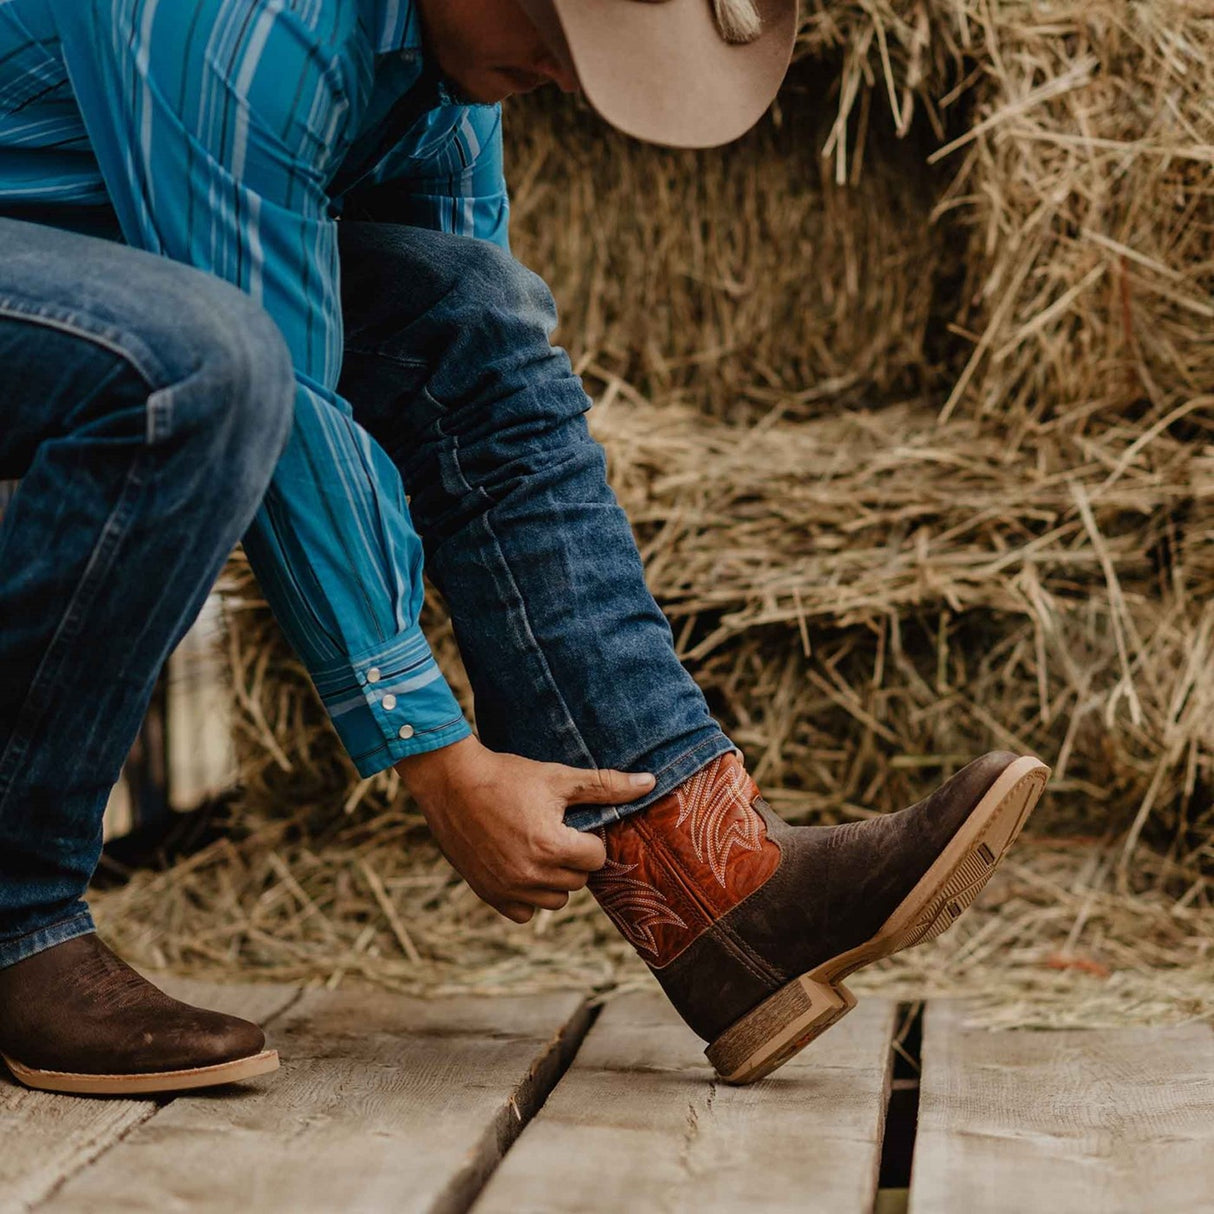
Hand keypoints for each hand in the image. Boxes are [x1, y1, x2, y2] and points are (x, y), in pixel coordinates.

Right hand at [395, 736, 655, 922]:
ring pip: (555, 899)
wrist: (451, 783)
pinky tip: (520, 865)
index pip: (596, 858)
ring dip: (554, 879)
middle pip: (579, 880)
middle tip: (552, 830)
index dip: (588, 838)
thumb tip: (650, 783)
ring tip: (537, 847)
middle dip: (573, 857)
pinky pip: (525, 913)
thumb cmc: (508, 776)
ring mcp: (507, 889)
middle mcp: (530, 875)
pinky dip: (528, 895)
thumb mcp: (559, 777)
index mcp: (551, 846)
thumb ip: (607, 786)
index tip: (570, 822)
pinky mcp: (489, 895)